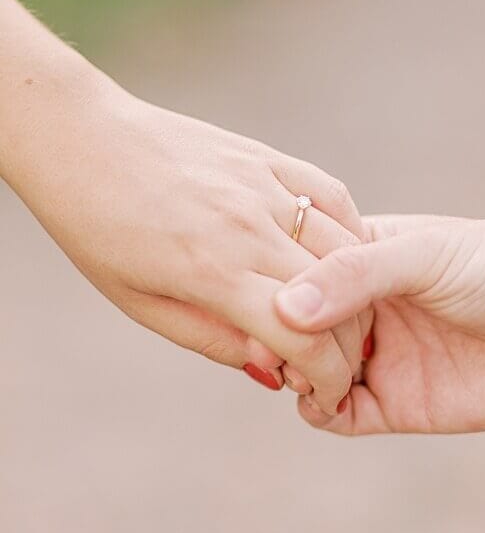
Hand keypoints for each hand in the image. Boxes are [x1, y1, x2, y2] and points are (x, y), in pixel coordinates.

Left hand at [13, 81, 366, 413]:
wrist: (79, 139)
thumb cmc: (96, 228)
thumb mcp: (141, 303)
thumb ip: (213, 339)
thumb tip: (272, 368)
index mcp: (210, 271)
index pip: (301, 336)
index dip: (327, 375)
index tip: (330, 393)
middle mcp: (246, 226)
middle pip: (335, 296)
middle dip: (349, 342)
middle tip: (342, 361)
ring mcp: (262, 186)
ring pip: (344, 248)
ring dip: (357, 290)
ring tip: (345, 314)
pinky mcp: (268, 157)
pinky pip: (332, 195)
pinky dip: (351, 231)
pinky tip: (344, 255)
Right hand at [274, 214, 484, 433]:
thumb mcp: (428, 256)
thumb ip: (357, 273)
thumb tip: (285, 307)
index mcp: (363, 255)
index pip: (291, 268)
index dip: (269, 283)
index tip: (257, 295)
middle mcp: (362, 305)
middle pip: (292, 324)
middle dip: (276, 334)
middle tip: (276, 342)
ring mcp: (377, 354)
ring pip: (305, 369)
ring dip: (292, 371)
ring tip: (301, 368)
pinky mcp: (396, 403)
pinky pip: (335, 414)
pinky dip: (316, 409)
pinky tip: (323, 396)